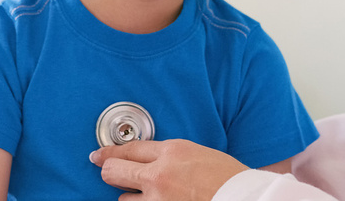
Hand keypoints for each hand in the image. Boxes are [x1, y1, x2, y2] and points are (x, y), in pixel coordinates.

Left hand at [90, 139, 248, 200]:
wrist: (246, 197)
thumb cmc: (229, 178)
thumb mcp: (197, 153)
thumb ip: (169, 155)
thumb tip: (147, 158)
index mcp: (171, 152)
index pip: (128, 149)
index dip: (109, 153)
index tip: (98, 156)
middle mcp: (159, 175)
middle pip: (114, 171)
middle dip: (109, 172)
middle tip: (109, 173)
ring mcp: (158, 200)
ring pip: (124, 199)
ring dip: (132, 198)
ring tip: (150, 196)